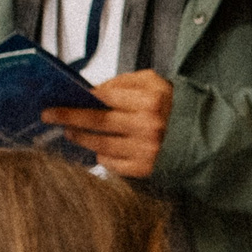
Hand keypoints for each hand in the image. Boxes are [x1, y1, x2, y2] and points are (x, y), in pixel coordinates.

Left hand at [43, 69, 173, 177]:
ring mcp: (145, 150)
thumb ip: (124, 82)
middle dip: (68, 117)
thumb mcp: (155, 83)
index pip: (105, 97)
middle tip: (48, 115)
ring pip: (100, 144)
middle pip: (97, 121)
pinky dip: (102, 155)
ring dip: (80, 138)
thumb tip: (92, 92)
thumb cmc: (173, 107)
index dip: (80, 98)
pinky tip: (99, 148)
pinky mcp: (144, 169)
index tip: (60, 100)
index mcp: (151, 101)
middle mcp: (148, 126)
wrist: (203, 137)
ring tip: (71, 132)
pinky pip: (111, 163)